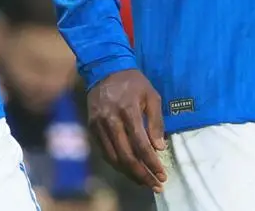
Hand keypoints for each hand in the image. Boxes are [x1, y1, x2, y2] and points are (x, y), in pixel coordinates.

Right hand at [86, 69, 167, 191]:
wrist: (105, 69)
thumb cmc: (133, 83)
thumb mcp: (151, 95)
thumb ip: (156, 121)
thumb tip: (159, 147)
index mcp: (128, 109)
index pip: (140, 144)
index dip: (152, 162)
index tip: (162, 174)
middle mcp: (110, 119)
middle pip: (126, 155)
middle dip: (142, 174)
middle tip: (155, 185)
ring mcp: (98, 125)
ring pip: (113, 157)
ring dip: (129, 173)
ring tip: (144, 182)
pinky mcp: (92, 128)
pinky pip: (105, 152)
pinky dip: (117, 164)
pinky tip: (129, 170)